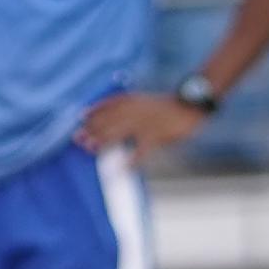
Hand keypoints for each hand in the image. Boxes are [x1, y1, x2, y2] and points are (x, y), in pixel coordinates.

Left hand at [79, 88, 208, 157]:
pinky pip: (141, 150)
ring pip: (119, 133)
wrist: (190, 104)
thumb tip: (114, 120)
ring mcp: (145, 123)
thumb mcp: (145, 101)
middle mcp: (135, 110)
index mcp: (133, 100)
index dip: (93, 111)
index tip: (79, 117)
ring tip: (91, 149)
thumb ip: (130, 108)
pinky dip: (132, 160)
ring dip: (103, 141)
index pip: (108, 105)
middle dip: (92, 129)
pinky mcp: (156, 135)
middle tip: (78, 138)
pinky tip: (124, 168)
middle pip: (108, 120)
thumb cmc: (167, 106)